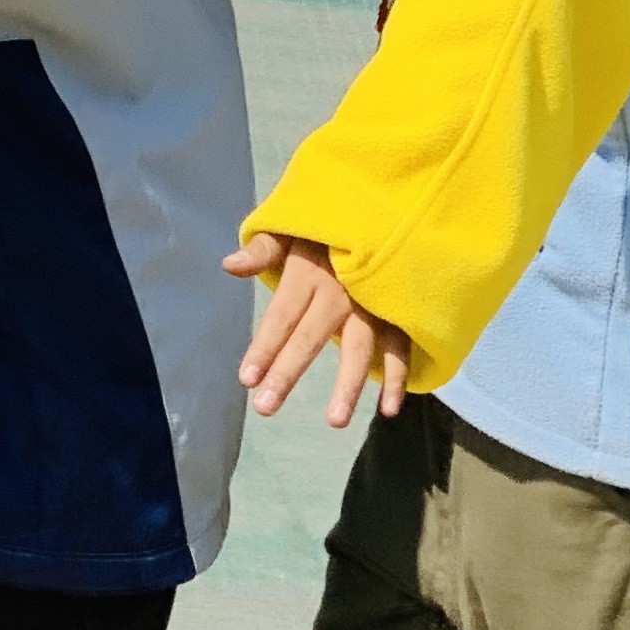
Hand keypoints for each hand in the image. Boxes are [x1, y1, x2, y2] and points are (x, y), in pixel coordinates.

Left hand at [228, 231, 415, 425]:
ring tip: (335, 421)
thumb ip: (262, 249)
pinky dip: (398, 377)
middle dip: (288, 372)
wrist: (385, 208)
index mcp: (309, 271)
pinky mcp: (399, 311)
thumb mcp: (291, 228)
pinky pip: (400, 347)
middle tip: (266, 408)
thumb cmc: (325, 227)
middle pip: (311, 336)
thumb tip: (228, 264)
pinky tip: (387, 410)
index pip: (281, 315)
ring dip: (349, 385)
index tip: (246, 379)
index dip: (263, 347)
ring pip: (360, 348)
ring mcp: (373, 302)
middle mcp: (340, 290)